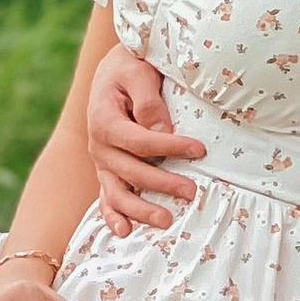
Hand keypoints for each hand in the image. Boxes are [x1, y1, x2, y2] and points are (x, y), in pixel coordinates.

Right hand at [85, 43, 202, 237]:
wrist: (113, 70)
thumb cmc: (130, 68)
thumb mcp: (138, 73)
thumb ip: (149, 102)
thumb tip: (163, 130)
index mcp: (104, 119)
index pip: (141, 140)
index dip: (171, 147)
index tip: (200, 149)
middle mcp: (99, 145)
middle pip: (131, 171)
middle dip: (162, 183)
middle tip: (192, 193)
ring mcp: (102, 161)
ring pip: (117, 192)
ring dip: (140, 209)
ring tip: (166, 222)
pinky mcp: (106, 170)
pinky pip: (106, 197)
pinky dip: (112, 216)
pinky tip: (125, 232)